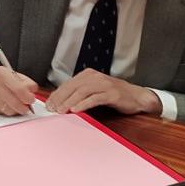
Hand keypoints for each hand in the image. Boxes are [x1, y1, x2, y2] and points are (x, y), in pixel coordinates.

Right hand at [0, 64, 38, 115]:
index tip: (31, 99)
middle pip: (14, 103)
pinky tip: (5, 104)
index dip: (28, 97)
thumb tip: (33, 90)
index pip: (19, 89)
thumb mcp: (11, 73)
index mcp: (1, 74)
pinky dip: (7, 110)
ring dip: (16, 110)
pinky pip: (2, 113)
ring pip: (9, 111)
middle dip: (24, 107)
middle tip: (27, 107)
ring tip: (17, 104)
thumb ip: (25, 81)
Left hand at [46, 69, 161, 115]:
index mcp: (88, 75)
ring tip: (61, 111)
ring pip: (82, 91)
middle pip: (73, 86)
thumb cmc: (114, 95)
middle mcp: (95, 77)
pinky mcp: (112, 93)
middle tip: (51, 109)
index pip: (68, 84)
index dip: (57, 94)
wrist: (137, 97)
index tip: (48, 104)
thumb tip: (61, 102)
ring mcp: (104, 84)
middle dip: (60, 98)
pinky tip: (76, 110)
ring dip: (69, 101)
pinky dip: (84, 104)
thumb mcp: (94, 91)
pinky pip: (95, 98)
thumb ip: (80, 93)